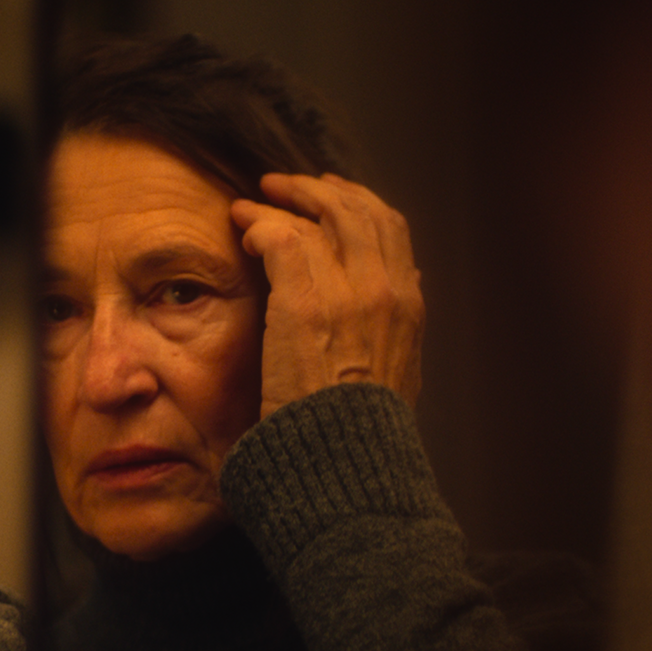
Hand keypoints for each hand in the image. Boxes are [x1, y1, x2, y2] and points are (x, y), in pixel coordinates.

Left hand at [231, 174, 423, 418]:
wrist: (345, 464)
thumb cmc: (358, 434)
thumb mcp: (398, 375)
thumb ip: (396, 330)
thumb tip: (402, 296)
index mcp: (408, 307)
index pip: (390, 227)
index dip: (357, 202)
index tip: (331, 195)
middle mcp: (385, 290)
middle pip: (356, 210)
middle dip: (316, 190)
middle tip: (282, 186)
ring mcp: (347, 294)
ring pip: (317, 218)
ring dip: (280, 203)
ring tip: (252, 202)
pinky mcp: (304, 303)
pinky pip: (281, 238)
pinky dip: (260, 226)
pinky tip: (243, 232)